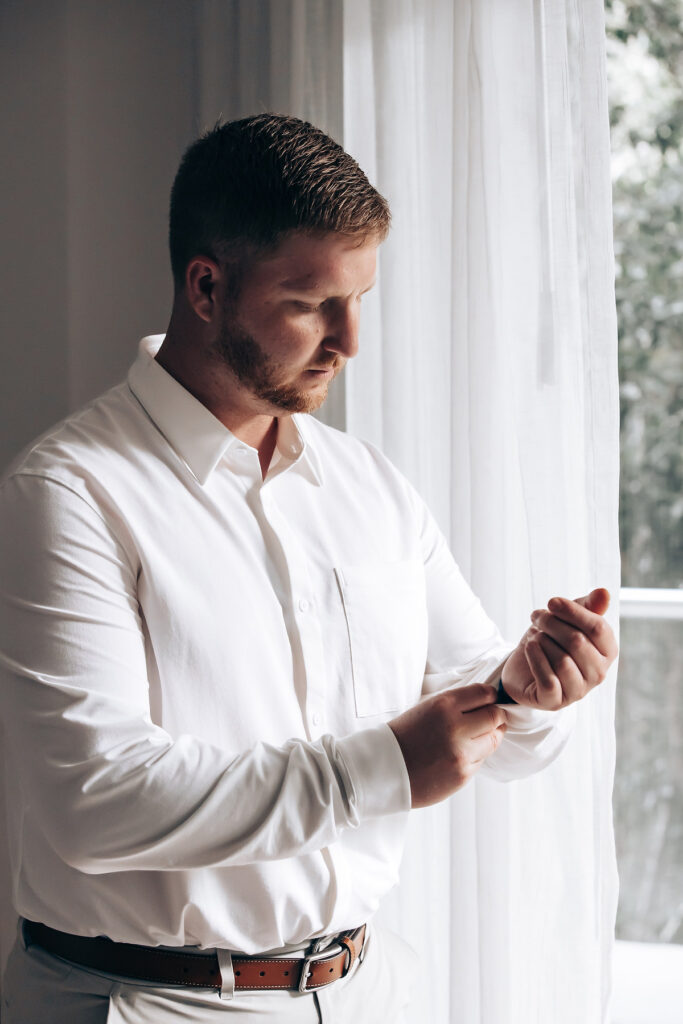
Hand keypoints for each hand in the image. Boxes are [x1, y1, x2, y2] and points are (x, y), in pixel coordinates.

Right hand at [388, 684, 507, 808]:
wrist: (383, 768)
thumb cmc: (405, 735)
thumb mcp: (427, 708)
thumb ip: (457, 705)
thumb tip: (488, 703)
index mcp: (444, 705)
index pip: (484, 693)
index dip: (490, 696)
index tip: (489, 699)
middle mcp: (456, 727)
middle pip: (495, 717)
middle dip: (496, 717)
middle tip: (490, 719)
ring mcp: (461, 753)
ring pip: (493, 740)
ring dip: (489, 737)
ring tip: (475, 737)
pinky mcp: (463, 775)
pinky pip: (481, 760)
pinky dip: (475, 756)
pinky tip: (459, 754)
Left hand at [501, 587, 617, 709]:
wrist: (522, 669)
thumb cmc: (550, 641)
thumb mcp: (566, 620)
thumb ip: (586, 607)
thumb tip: (604, 593)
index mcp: (607, 651)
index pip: (598, 628)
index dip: (573, 611)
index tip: (551, 602)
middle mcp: (598, 674)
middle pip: (577, 641)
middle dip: (552, 623)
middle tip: (537, 617)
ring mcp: (578, 691)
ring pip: (563, 660)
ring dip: (542, 641)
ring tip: (534, 637)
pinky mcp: (555, 702)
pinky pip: (549, 680)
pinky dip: (536, 659)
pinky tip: (529, 648)